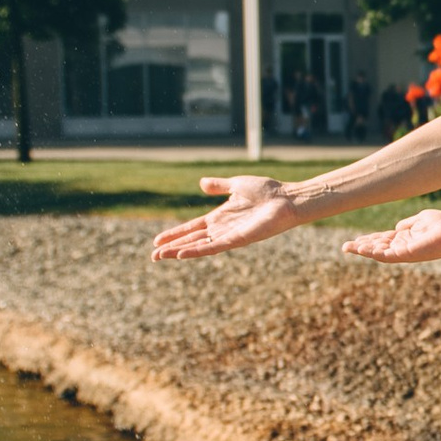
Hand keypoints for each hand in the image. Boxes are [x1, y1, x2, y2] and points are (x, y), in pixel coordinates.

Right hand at [150, 176, 304, 260]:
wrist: (287, 198)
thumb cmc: (268, 192)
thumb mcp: (237, 185)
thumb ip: (219, 185)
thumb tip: (202, 183)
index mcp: (220, 217)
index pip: (192, 228)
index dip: (175, 234)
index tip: (157, 241)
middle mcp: (223, 229)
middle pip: (192, 240)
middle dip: (172, 248)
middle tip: (153, 256)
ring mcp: (230, 235)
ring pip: (199, 246)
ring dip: (179, 252)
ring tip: (161, 256)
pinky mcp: (239, 239)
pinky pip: (214, 247)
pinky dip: (198, 250)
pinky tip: (182, 254)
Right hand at [341, 209, 440, 262]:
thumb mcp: (420, 220)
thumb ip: (408, 224)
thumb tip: (397, 228)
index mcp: (404, 238)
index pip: (382, 240)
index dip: (369, 240)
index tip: (356, 240)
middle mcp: (402, 247)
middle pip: (377, 247)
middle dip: (361, 247)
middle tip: (345, 247)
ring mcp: (404, 252)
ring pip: (379, 253)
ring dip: (364, 251)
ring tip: (348, 248)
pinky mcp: (407, 254)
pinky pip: (387, 255)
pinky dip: (375, 253)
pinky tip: (363, 249)